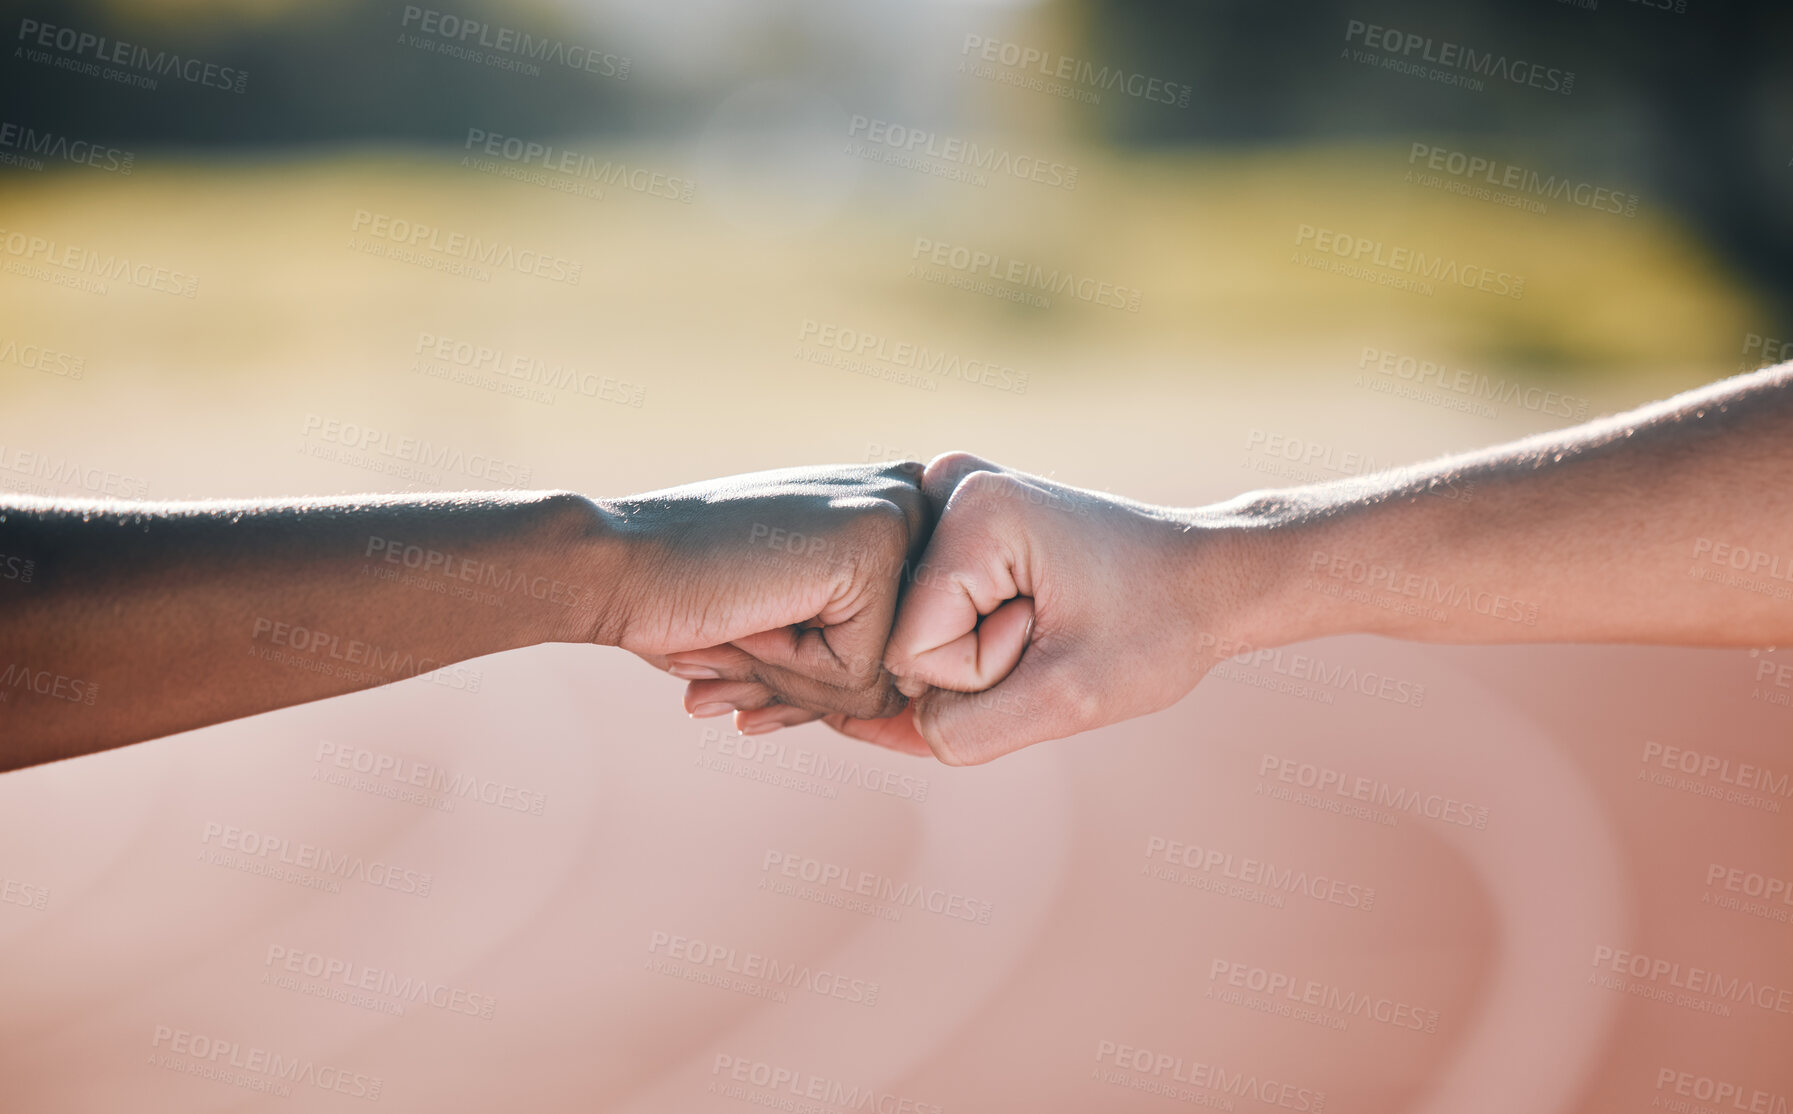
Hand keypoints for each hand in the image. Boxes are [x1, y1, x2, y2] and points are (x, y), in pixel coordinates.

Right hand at [597, 462, 929, 731]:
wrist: (613, 566)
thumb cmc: (695, 601)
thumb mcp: (799, 626)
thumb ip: (864, 654)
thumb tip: (917, 717)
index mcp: (904, 509)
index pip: (913, 647)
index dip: (828, 676)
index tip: (760, 642)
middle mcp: (914, 498)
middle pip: (907, 666)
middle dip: (814, 685)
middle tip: (741, 634)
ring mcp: (899, 515)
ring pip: (886, 680)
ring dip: (798, 681)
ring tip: (742, 621)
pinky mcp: (876, 547)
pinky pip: (860, 675)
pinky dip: (790, 671)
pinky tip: (747, 615)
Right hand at [826, 453, 1271, 763]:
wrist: (1211, 578)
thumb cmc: (1154, 631)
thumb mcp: (1064, 701)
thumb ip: (960, 731)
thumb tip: (855, 724)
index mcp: (972, 509)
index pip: (914, 650)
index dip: (983, 675)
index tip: (1053, 639)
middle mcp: (944, 484)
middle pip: (905, 635)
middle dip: (976, 664)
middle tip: (1054, 632)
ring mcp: (945, 495)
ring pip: (913, 629)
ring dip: (977, 652)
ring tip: (1047, 621)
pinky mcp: (953, 518)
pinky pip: (927, 611)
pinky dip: (973, 636)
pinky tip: (1026, 619)